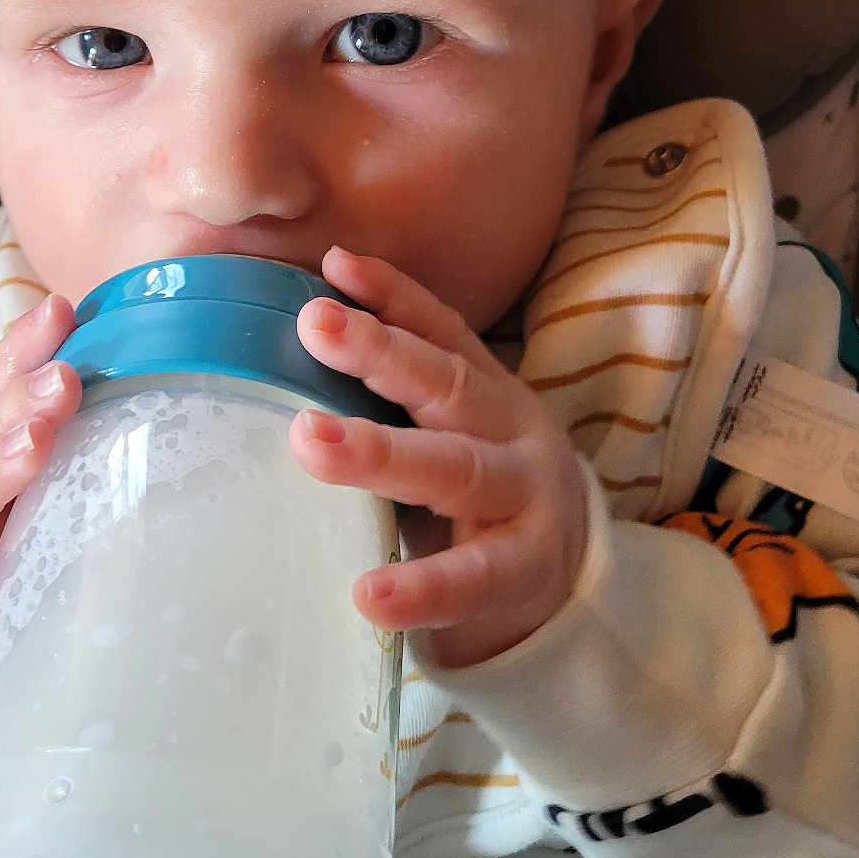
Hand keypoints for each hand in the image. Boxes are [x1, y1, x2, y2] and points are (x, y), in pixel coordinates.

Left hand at [288, 248, 587, 669]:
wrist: (565, 587)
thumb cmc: (477, 500)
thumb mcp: (447, 435)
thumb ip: (390, 401)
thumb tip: (293, 346)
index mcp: (488, 393)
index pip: (442, 331)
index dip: (394, 294)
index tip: (336, 265)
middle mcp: (511, 433)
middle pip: (448, 385)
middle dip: (380, 351)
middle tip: (315, 323)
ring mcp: (524, 500)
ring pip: (455, 469)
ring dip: (381, 454)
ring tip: (311, 441)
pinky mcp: (524, 572)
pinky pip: (472, 578)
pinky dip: (421, 587)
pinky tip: (368, 593)